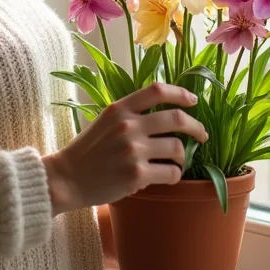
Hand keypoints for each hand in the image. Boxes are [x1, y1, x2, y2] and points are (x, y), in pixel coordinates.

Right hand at [43, 82, 208, 215]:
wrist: (67, 178)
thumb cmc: (88, 151)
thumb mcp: (105, 121)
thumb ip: (129, 115)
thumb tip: (163, 112)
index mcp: (119, 109)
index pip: (157, 91)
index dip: (180, 93)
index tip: (193, 100)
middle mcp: (128, 125)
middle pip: (176, 119)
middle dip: (196, 127)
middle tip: (201, 136)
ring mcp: (133, 150)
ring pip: (177, 148)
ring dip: (182, 156)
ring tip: (176, 161)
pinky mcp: (137, 174)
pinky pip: (172, 172)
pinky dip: (175, 175)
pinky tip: (167, 176)